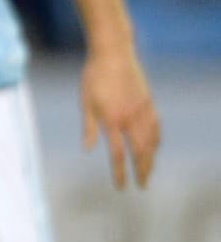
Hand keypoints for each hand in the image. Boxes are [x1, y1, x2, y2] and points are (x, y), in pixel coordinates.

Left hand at [80, 44, 160, 188]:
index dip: (120, 173)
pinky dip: (157, 141)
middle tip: (143, 186)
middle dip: (142, 171)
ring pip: (152, 142)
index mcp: (112, 120)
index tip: (122, 187)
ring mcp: (143, 110)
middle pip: (140, 152)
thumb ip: (88, 127)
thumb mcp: (85, 101)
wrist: (114, 53)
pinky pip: (157, 127)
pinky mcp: (149, 102)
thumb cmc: (93, 77)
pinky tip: (154, 148)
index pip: (118, 154)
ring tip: (149, 172)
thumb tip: (87, 150)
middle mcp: (130, 118)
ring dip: (151, 159)